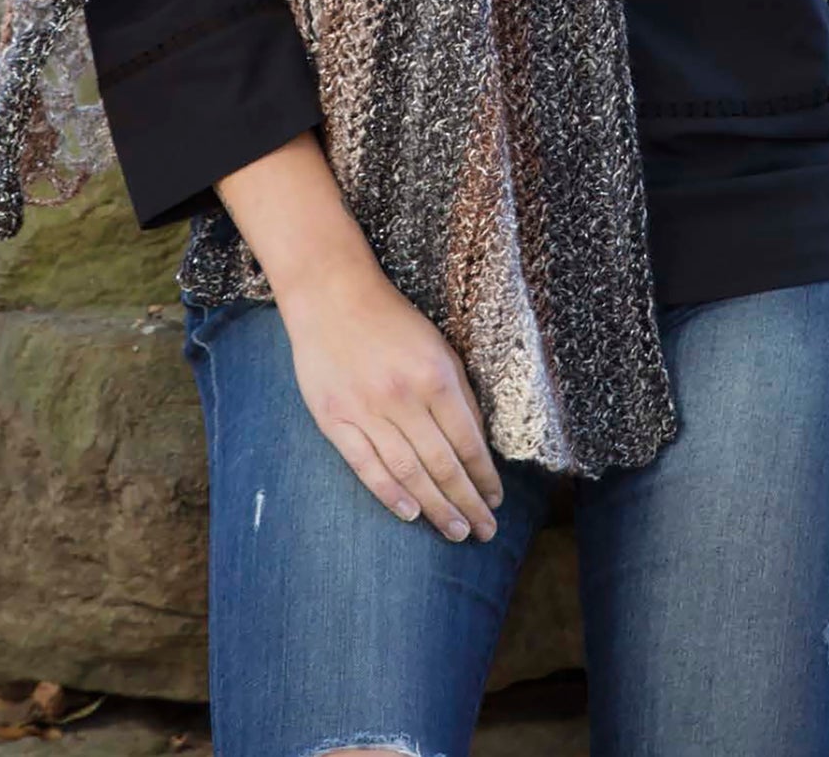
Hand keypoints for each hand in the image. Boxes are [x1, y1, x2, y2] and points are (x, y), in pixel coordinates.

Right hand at [279, 259, 504, 541]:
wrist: (331, 296)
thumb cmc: (392, 321)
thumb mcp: (439, 347)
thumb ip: (459, 394)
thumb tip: (478, 445)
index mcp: (435, 376)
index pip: (467, 442)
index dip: (484, 477)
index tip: (496, 500)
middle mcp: (403, 397)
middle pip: (442, 465)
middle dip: (467, 503)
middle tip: (485, 532)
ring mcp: (366, 410)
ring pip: (408, 473)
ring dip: (436, 507)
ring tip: (456, 531)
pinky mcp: (334, 419)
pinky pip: (366, 466)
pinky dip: (389, 494)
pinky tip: (410, 513)